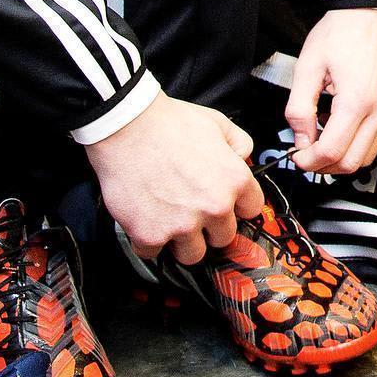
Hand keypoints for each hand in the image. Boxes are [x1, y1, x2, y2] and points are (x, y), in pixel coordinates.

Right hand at [83, 93, 260, 265]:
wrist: (125, 126)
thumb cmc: (167, 123)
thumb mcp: (217, 122)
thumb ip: (239, 144)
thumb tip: (244, 160)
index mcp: (234, 181)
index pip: (251, 211)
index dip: (236, 206)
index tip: (224, 205)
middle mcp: (214, 206)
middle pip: (224, 238)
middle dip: (209, 227)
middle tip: (191, 210)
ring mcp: (182, 224)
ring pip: (192, 254)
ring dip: (181, 241)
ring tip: (169, 218)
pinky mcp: (150, 235)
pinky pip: (154, 253)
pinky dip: (147, 241)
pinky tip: (145, 219)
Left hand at [285, 7, 376, 176]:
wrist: (371, 8)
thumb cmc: (341, 30)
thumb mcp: (308, 67)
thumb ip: (299, 108)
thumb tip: (300, 138)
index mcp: (357, 100)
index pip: (332, 152)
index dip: (309, 161)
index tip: (296, 155)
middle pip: (352, 163)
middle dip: (324, 166)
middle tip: (306, 153)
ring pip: (367, 156)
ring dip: (342, 156)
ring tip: (322, 137)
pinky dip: (356, 143)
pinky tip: (339, 125)